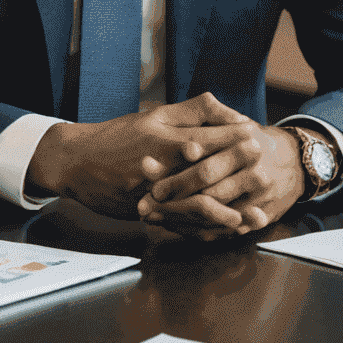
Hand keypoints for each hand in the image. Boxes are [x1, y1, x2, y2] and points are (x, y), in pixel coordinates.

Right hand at [24, 93, 267, 221]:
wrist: (76, 162)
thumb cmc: (119, 135)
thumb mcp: (156, 114)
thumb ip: (194, 110)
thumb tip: (229, 108)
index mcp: (165, 139)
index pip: (210, 139)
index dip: (236, 141)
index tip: (259, 141)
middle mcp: (162, 168)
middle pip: (208, 175)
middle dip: (238, 178)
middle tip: (266, 179)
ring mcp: (154, 193)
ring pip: (195, 206)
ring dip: (226, 213)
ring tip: (251, 218)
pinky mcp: (147, 212)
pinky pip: (180, 224)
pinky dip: (203, 229)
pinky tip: (222, 233)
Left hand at [137, 117, 306, 239]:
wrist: (295, 162)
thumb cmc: (253, 143)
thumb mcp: (235, 126)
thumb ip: (208, 129)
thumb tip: (183, 146)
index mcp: (243, 140)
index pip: (201, 153)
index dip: (172, 163)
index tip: (146, 169)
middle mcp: (253, 166)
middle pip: (205, 184)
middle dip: (172, 193)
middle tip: (145, 199)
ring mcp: (259, 193)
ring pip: (212, 210)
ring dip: (179, 215)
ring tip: (153, 215)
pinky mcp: (261, 215)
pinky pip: (223, 228)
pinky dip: (197, 229)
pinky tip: (175, 225)